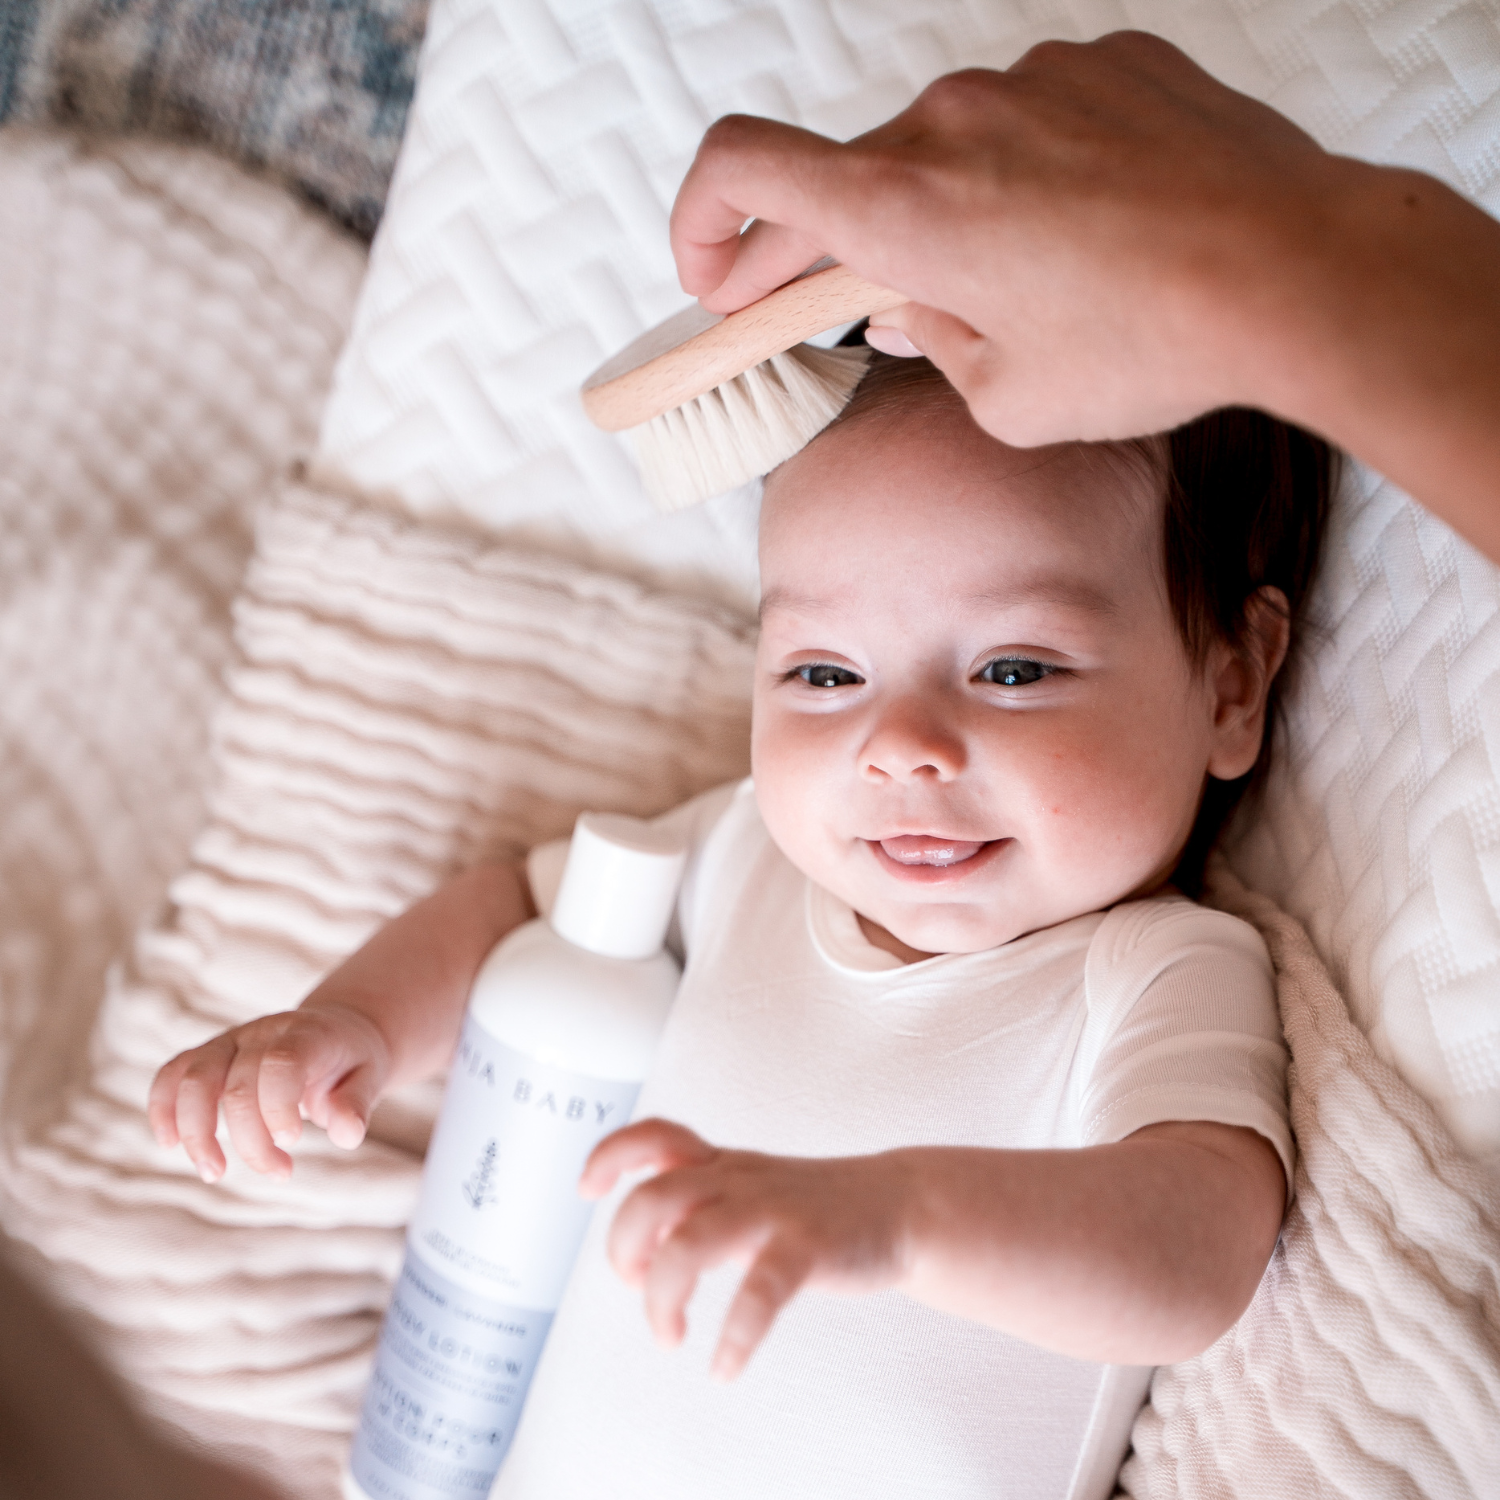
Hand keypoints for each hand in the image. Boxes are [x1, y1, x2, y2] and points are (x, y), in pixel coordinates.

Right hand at [148, 1004, 390, 1182]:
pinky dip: (163, 1107)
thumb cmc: (352, 1061)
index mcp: (308, 1034)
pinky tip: (170, 1143)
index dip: (277, 1106)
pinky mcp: (210, 1055)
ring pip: (194, 1078)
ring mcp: (232, 1040)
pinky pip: (173, 1073)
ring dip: (197, 1132)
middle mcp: (264, 1031)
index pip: (280, 1063)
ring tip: (215, 1173)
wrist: (337, 1032)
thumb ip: (357, 1104)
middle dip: (251, 1141)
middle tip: (280, 1173)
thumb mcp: (372, 1077)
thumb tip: (348, 1136)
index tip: (291, 1142)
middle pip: (237, 1085)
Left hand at [580, 1119, 913, 1379]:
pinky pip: (759, 1295)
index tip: (587, 1188)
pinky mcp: (808, 1248)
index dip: (612, 1155)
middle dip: (625, 1248)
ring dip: (663, 1298)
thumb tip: (637, 1242)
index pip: (656, 1136)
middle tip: (634, 1284)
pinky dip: (735, 1338)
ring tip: (670, 1333)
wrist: (899, 1205)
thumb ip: (695, 1202)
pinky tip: (725, 1366)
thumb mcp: (747, 1188)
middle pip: (654, 1197)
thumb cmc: (813, 1204)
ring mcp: (773, 1211)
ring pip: (691, 1242)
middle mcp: (739, 1181)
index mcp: (722, 1165)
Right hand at [671, 32, 1345, 444]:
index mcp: (904, 205)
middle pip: (850, 175)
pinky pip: (1031, 119)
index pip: (743, 169)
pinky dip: (1027, 174)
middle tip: (831, 303)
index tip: (713, 273)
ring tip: (1012, 286)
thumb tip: (906, 308)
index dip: (701, 219)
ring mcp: (1031, 80)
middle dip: (827, 246)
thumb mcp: (1008, 398)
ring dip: (946, 214)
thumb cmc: (1148, 346)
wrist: (1296, 269)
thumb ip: (932, 346)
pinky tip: (1080, 231)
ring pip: (947, 149)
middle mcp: (951, 122)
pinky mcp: (1105, 63)